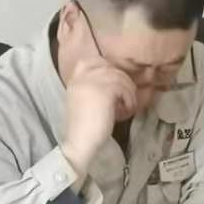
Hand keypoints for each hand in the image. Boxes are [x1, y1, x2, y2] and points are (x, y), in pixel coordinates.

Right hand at [62, 55, 136, 175]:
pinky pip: (124, 88)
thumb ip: (96, 86)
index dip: (106, 67)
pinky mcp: (104, 91)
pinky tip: (125, 112)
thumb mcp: (87, 100)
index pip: (91, 60)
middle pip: (111, 68)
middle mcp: (81, 77)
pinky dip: (129, 100)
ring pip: (120, 77)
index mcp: (74, 79)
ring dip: (128, 93)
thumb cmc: (86, 127)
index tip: (114, 83)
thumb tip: (118, 79)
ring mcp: (91, 82)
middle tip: (125, 100)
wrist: (80, 144)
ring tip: (126, 108)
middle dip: (123, 82)